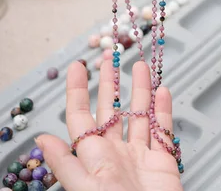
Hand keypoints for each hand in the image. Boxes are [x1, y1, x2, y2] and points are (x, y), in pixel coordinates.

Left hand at [36, 62, 182, 190]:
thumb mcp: (86, 190)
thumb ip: (67, 165)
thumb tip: (42, 140)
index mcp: (94, 158)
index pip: (82, 117)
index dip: (78, 91)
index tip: (78, 67)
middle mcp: (116, 153)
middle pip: (111, 110)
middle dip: (110, 83)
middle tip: (109, 58)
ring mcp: (140, 155)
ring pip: (139, 114)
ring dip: (140, 90)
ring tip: (141, 67)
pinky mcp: (163, 160)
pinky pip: (163, 130)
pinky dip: (163, 110)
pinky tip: (162, 93)